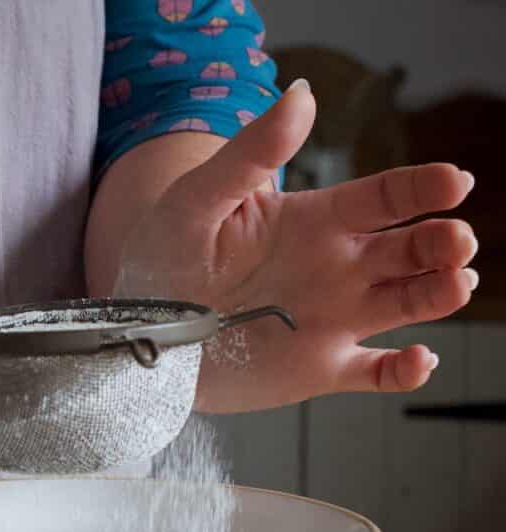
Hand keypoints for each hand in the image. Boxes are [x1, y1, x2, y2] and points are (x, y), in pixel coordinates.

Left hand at [114, 82, 477, 412]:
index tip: (452, 181)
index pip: (381, 198)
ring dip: (436, 295)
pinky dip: (401, 372)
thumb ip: (250, 153)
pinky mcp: (318, 368)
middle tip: (455, 241)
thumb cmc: (165, 255)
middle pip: (408, 250)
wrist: (142, 328)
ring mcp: (332, 319)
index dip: (421, 187)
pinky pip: (371, 373)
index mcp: (314, 222)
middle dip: (440, 243)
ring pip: (404, 304)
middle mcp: (335, 269)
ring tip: (454, 284)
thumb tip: (300, 93)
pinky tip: (417, 360)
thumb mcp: (198, 199)